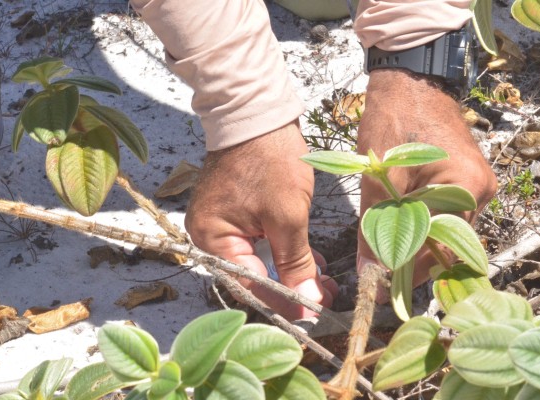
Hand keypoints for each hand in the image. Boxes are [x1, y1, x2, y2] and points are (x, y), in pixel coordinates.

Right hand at [185, 121, 336, 319]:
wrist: (258, 112)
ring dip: (294, 272)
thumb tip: (308, 302)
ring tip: (327, 283)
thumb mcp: (287, 217)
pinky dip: (286, 252)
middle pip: (253, 277)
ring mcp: (225, 223)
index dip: (283, 302)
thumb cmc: (268, 160)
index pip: (249, 285)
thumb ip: (296, 263)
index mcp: (213, 239)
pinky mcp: (240, 213)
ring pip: (261, 261)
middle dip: (292, 289)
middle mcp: (212, 236)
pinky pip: (262, 243)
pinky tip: (314, 263)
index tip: (313, 313)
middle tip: (326, 298)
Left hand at [356, 70, 496, 293]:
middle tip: (381, 276)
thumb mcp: (379, 179)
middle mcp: (481, 191)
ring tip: (388, 252)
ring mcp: (479, 187)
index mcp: (465, 189)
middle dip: (416, 262)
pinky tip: (404, 229)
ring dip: (420, 244)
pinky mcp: (470, 182)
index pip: (442, 250)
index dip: (411, 272)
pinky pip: (449, 216)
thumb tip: (370, 275)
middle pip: (450, 245)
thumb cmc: (395, 121)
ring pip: (448, 233)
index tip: (382, 289)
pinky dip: (427, 226)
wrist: (410, 83)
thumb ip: (375, 229)